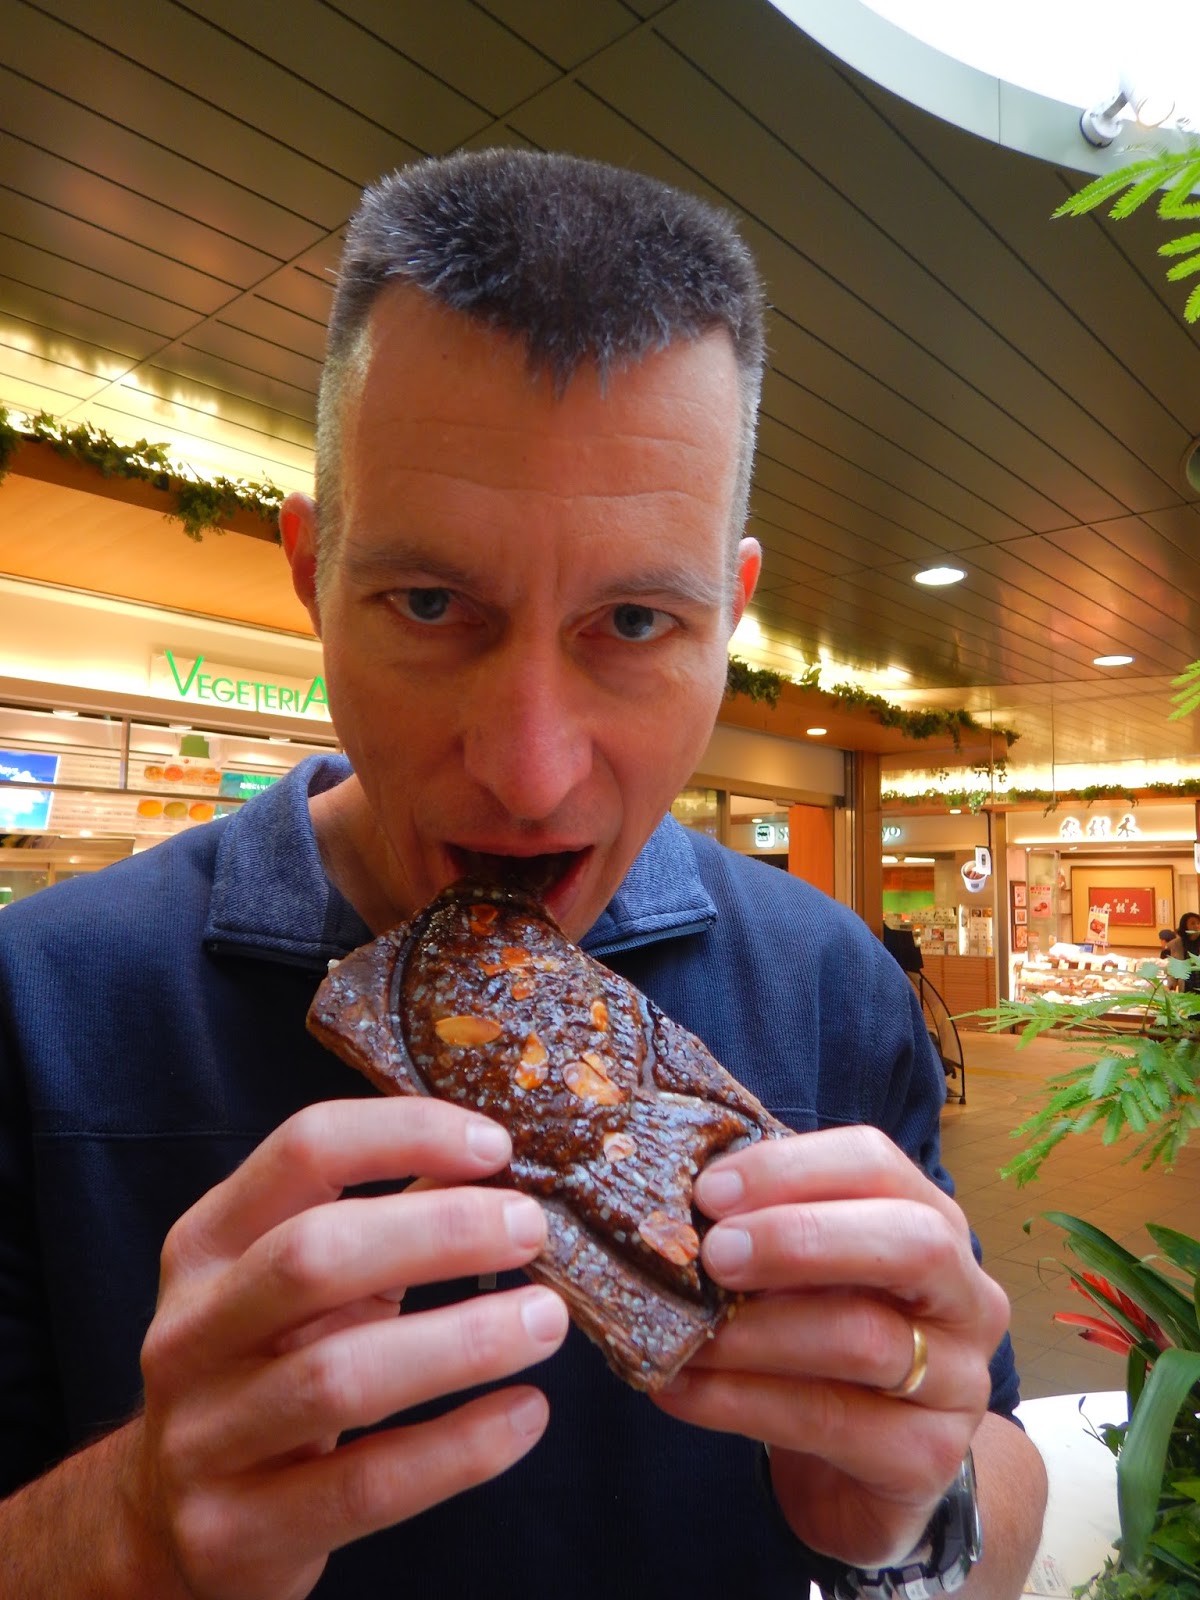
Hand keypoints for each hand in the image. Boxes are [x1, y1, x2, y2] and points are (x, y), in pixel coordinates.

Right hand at [119, 1097, 567, 1599]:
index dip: (405, 1134)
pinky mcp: (234, 1532)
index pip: (303, 1151)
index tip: (496, 1146)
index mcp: (207, 1244)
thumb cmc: (266, 1370)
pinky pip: (365, 1485)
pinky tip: (525, 1413)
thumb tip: (494, 1158)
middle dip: (440, 1232)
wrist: (172, 1526)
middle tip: (530, 1228)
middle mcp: (189, 1331)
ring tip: (546, 1320)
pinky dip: (459, 1448)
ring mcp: (201, 1437)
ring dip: (463, 1341)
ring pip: (341, 1376)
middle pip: (315, 1255)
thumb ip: (385, 1217)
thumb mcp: (300, 1284)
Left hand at [653, 1126, 1008, 1568]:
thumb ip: (763, 1226)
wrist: (859, 1465)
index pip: (876, 1164)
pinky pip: (826, 1419)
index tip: (708, 1192)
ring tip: (681, 1336)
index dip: (789, 1169)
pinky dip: (738, 1401)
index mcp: (933, 1222)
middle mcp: (966, 1295)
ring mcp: (958, 1381)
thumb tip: (676, 1203)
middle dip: (799, 1239)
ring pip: (863, 1339)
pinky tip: (678, 1389)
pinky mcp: (927, 1458)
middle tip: (712, 1255)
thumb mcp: (802, 1271)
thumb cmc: (822, 1336)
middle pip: (910, 1243)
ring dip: (755, 1333)